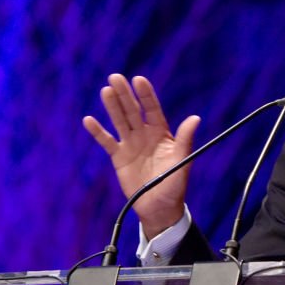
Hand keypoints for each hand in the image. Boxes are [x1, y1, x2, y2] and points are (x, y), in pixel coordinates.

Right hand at [83, 74, 200, 238]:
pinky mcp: (119, 157)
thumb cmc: (174, 184)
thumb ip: (185, 139)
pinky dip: (98, 132)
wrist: (159, 207)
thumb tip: (195, 118)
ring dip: (112, 106)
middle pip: (133, 110)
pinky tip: (89, 120)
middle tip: (115, 77)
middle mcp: (144, 135)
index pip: (152, 109)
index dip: (145, 95)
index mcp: (161, 133)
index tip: (138, 80)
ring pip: (119, 121)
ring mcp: (131, 144)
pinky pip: (107, 141)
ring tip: (105, 90)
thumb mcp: (182, 161)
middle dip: (125, 95)